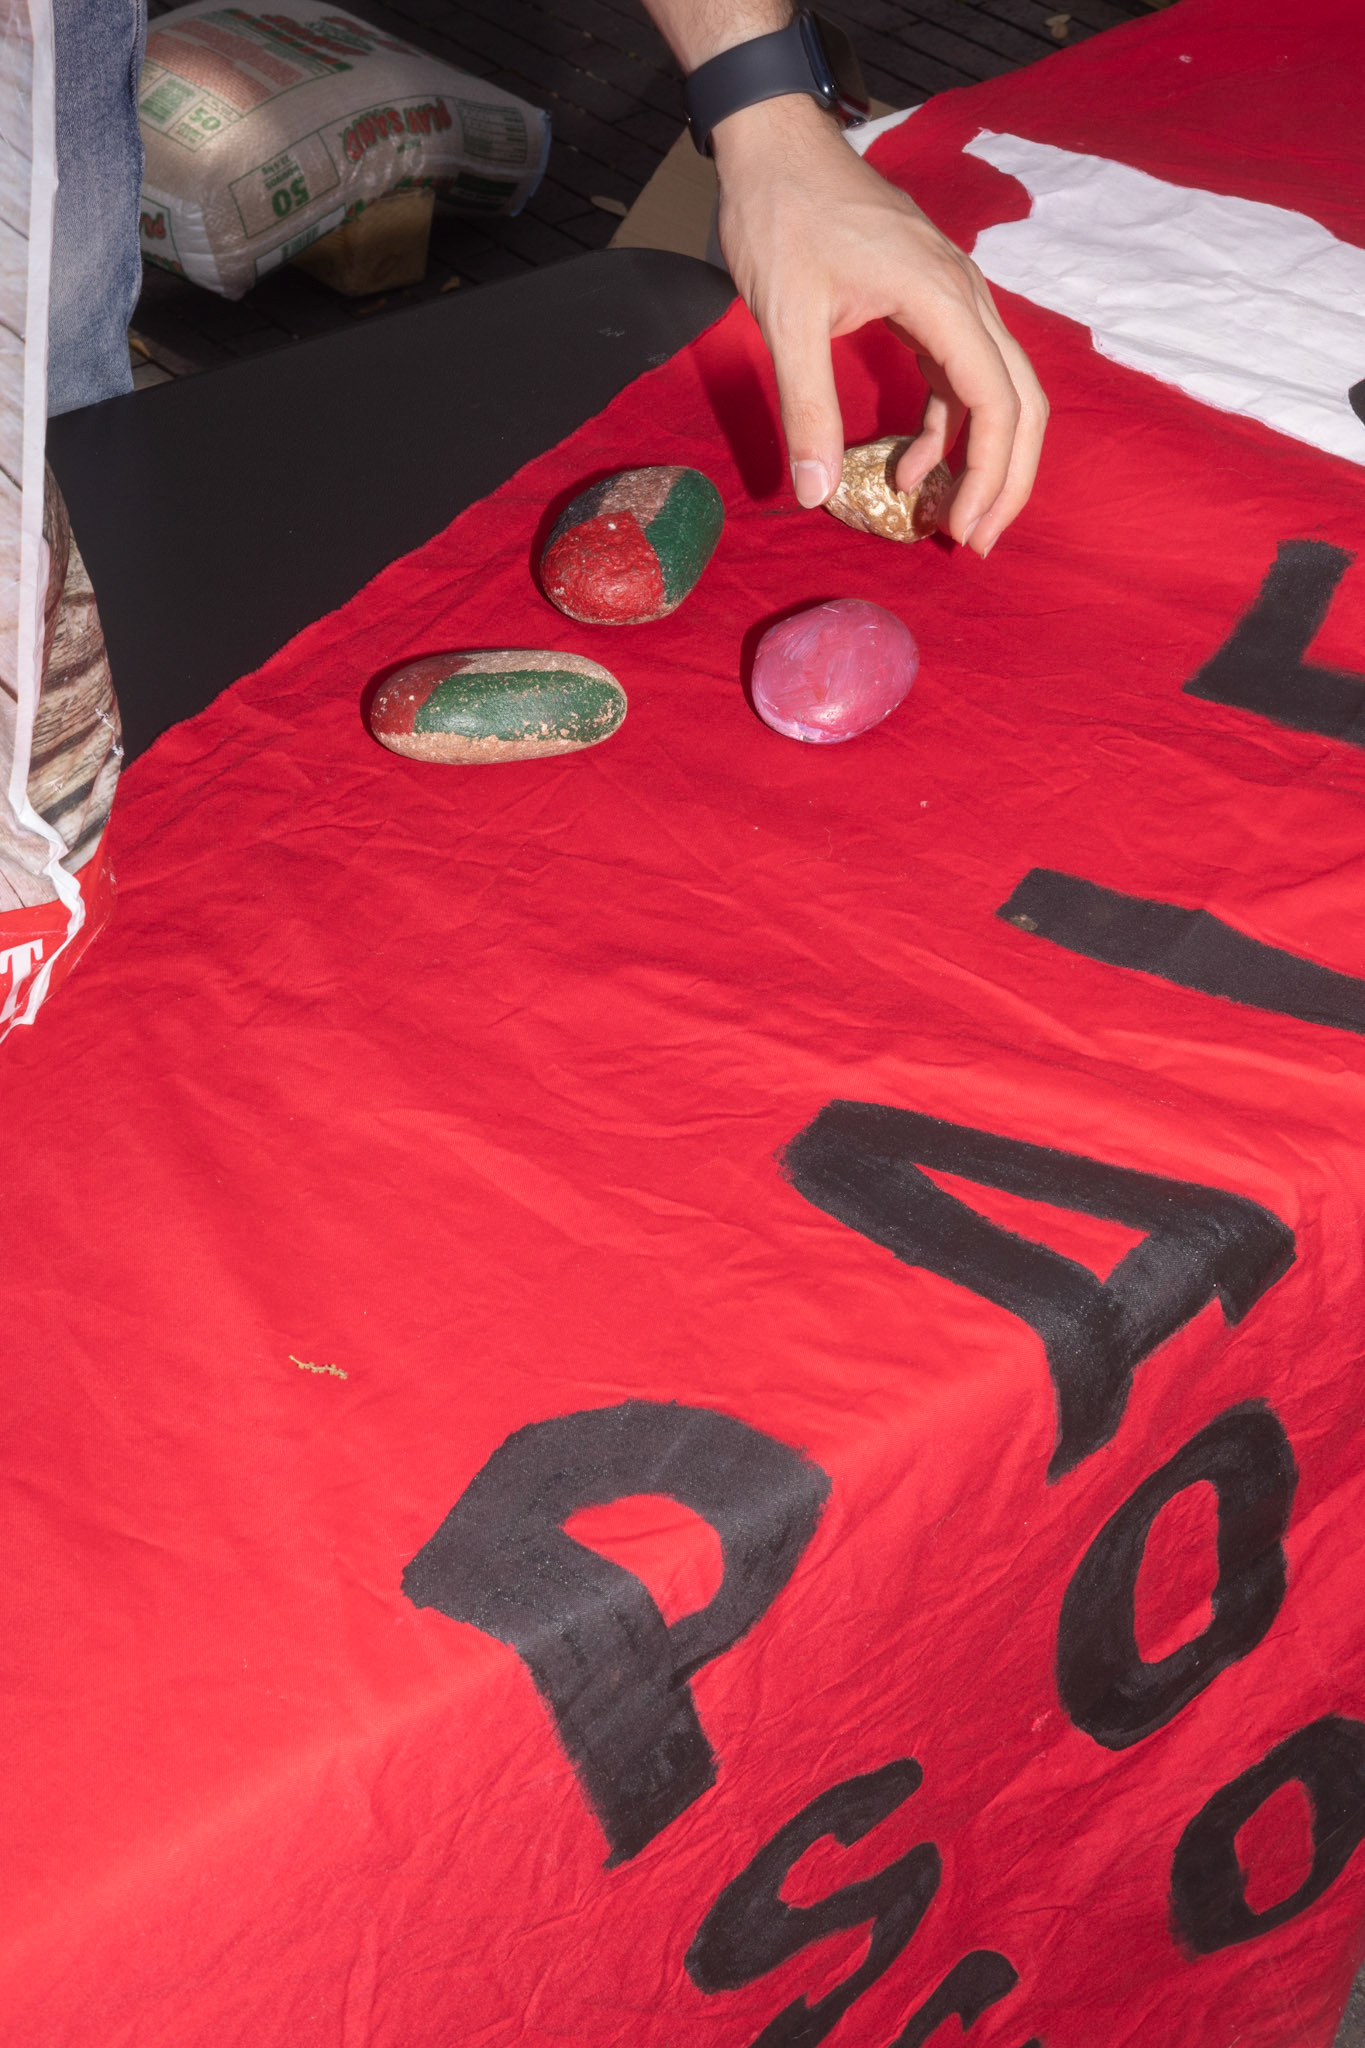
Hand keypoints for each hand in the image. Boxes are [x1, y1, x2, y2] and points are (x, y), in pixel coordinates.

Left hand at [711, 94, 1047, 554]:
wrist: (776, 146)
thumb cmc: (782, 218)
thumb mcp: (785, 317)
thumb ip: (805, 406)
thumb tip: (813, 492)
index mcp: (942, 297)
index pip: (995, 399)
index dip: (991, 474)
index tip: (963, 530)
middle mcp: (964, 297)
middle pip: (1019, 400)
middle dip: (1006, 478)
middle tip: (974, 542)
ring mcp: (952, 299)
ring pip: (997, 390)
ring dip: (982, 459)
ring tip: (948, 520)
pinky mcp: (930, 305)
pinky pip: (958, 377)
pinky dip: (945, 429)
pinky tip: (910, 469)